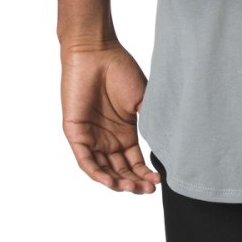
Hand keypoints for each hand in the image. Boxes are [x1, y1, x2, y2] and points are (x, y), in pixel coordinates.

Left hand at [59, 40, 161, 193]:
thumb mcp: (142, 98)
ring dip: (117, 182)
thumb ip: (150, 120)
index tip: (159, 180)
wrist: (96, 52)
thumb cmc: (120, 69)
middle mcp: (108, 138)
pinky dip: (97, 173)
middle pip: (120, 170)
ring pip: (103, 170)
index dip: (145, 173)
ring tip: (132, 187)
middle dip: (134, 182)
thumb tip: (166, 143)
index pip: (134, 161)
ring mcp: (91, 137)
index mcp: (125, 131)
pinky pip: (85, 160)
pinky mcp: (76, 133)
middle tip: (148, 189)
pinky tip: (111, 181)